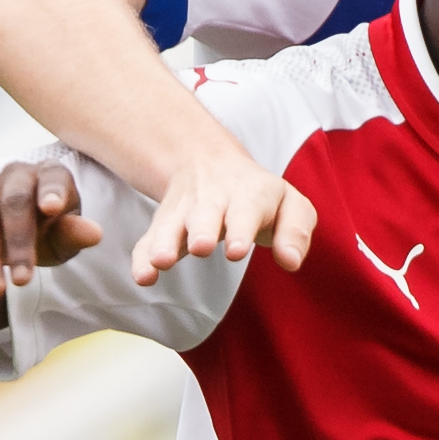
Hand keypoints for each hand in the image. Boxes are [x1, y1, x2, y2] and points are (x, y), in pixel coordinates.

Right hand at [0, 159, 105, 298]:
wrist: (8, 231)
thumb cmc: (49, 231)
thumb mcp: (64, 236)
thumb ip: (74, 234)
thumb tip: (94, 233)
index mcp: (50, 174)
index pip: (52, 178)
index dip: (52, 191)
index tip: (52, 208)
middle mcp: (16, 174)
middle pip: (13, 203)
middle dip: (17, 244)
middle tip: (23, 282)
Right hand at [127, 128, 316, 283]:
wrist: (208, 162)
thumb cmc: (259, 195)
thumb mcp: (290, 204)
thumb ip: (296, 231)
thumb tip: (291, 261)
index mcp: (250, 194)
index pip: (246, 209)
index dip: (240, 229)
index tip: (236, 251)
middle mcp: (213, 200)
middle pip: (205, 214)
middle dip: (201, 230)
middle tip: (200, 247)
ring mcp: (185, 212)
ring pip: (172, 225)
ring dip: (165, 243)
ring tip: (161, 261)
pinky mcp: (164, 225)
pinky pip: (148, 240)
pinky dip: (142, 258)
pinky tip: (142, 277)